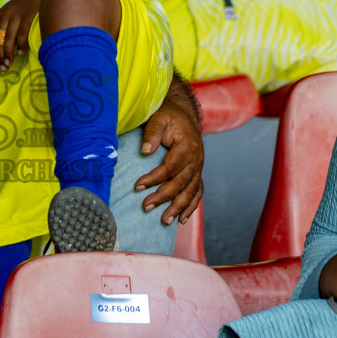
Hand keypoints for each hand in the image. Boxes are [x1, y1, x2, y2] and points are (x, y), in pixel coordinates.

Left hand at [0, 0, 47, 69]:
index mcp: (0, 14)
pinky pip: (22, 33)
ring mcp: (17, 15)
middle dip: (0, 54)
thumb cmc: (28, 5)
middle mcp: (6, 15)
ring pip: (9, 38)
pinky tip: (20, 53)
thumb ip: (8, 25)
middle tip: (2, 68)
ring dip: (9, 53)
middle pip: (0, 38)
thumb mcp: (13, 11)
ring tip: (9, 64)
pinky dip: (20, 44)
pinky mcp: (28, 16)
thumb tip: (5, 46)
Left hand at [132, 99, 203, 225]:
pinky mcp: (197, 174)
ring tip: (165, 221)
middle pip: (180, 183)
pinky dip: (190, 207)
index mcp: (188, 146)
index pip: (170, 167)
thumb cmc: (169, 117)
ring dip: (178, 208)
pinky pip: (197, 193)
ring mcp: (198, 168)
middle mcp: (196, 160)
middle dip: (163, 197)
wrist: (183, 115)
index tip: (138, 186)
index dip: (154, 178)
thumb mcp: (159, 118)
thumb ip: (152, 133)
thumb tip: (145, 151)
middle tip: (146, 207)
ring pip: (190, 192)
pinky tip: (181, 219)